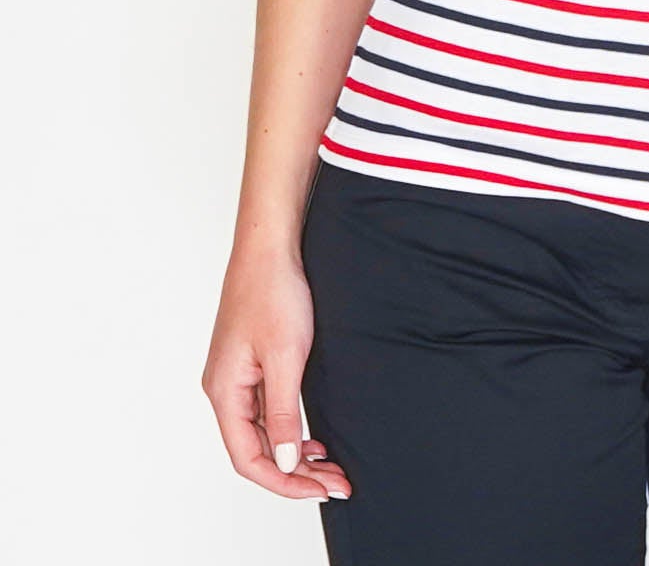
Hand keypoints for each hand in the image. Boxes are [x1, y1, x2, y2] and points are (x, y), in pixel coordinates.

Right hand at [201, 243, 352, 502]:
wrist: (270, 246)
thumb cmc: (273, 291)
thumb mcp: (286, 357)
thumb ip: (285, 413)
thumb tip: (286, 461)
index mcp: (224, 392)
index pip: (249, 459)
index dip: (284, 482)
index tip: (320, 490)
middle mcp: (225, 388)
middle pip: (256, 450)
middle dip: (296, 472)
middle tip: (336, 482)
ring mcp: (237, 376)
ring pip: (263, 432)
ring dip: (295, 453)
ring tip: (330, 466)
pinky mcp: (251, 363)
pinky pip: (267, 410)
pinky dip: (291, 429)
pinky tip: (314, 436)